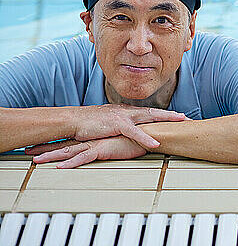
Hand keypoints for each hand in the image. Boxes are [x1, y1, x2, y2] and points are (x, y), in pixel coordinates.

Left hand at [26, 136, 145, 167]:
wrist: (147, 132)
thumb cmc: (135, 138)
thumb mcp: (118, 142)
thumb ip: (110, 144)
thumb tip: (105, 148)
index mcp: (93, 138)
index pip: (70, 141)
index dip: (54, 144)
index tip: (40, 148)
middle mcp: (91, 140)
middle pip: (64, 144)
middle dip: (45, 148)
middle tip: (28, 151)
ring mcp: (95, 144)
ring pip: (69, 150)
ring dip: (51, 155)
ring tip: (36, 159)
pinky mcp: (102, 149)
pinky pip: (83, 158)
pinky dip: (71, 163)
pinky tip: (61, 168)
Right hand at [70, 104, 185, 148]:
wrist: (72, 120)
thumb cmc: (88, 125)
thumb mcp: (108, 125)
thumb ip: (120, 128)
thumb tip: (130, 134)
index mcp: (126, 112)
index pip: (150, 113)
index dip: (165, 115)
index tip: (180, 117)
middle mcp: (127, 112)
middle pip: (155, 112)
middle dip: (172, 115)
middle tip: (188, 118)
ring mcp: (123, 116)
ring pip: (149, 117)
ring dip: (166, 120)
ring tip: (181, 121)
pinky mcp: (116, 124)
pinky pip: (134, 132)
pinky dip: (146, 138)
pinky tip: (156, 143)